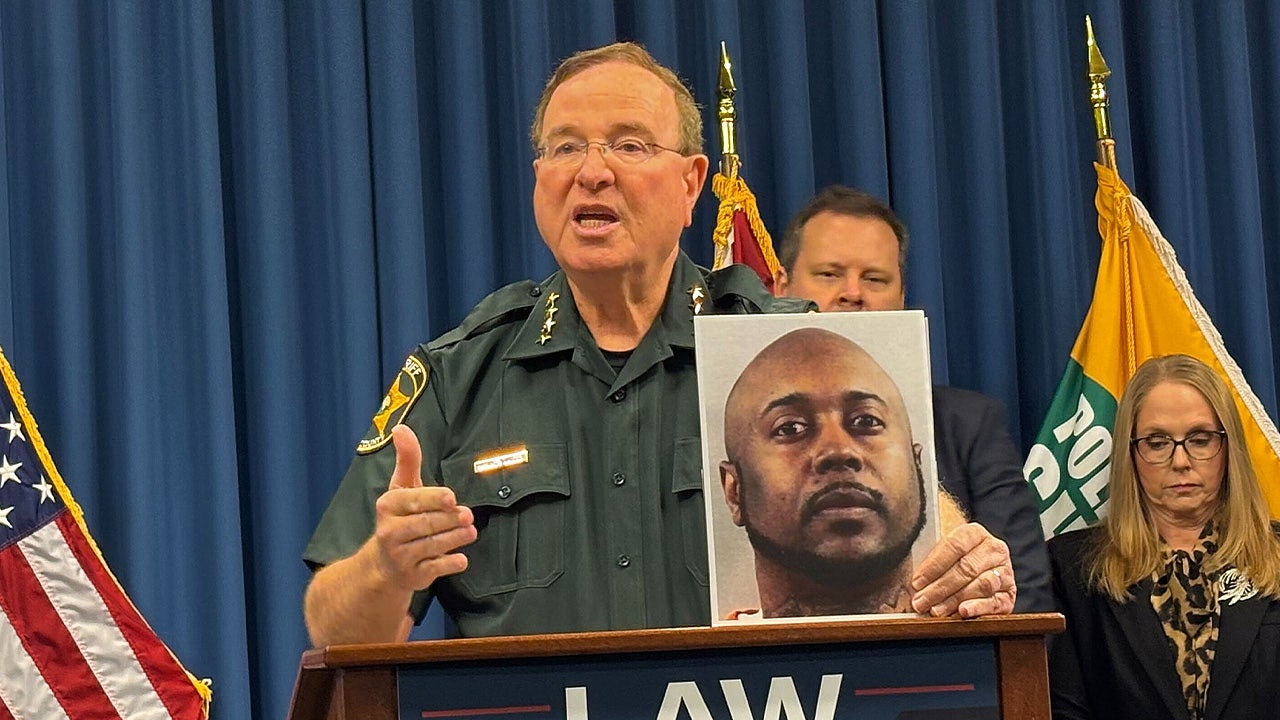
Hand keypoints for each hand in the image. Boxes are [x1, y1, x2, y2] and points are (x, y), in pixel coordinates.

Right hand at [368, 425, 475, 590]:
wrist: (383, 565)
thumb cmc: (399, 518)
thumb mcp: (402, 487)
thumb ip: (408, 459)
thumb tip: (401, 428)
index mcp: (388, 506)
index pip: (412, 501)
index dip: (433, 499)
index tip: (451, 498)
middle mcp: (390, 532)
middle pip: (425, 524)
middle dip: (448, 520)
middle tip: (467, 515)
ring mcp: (400, 556)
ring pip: (431, 545)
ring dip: (453, 538)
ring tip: (471, 530)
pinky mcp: (413, 576)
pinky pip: (433, 569)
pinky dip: (448, 563)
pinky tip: (461, 558)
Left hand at [910, 522, 1015, 617]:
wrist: (980, 566)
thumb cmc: (952, 560)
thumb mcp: (943, 552)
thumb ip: (931, 560)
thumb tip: (914, 582)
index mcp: (975, 533)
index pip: (954, 546)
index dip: (933, 566)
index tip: (916, 582)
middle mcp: (994, 550)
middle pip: (966, 568)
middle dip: (939, 588)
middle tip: (921, 602)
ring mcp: (1005, 572)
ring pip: (981, 585)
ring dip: (955, 600)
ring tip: (936, 610)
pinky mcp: (1009, 594)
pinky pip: (995, 602)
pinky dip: (978, 608)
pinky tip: (963, 612)